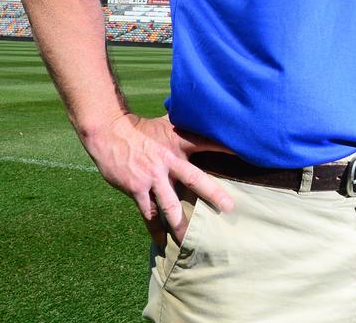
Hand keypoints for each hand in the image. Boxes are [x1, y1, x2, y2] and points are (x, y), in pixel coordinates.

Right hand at [83, 113, 234, 244]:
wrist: (110, 133)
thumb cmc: (141, 128)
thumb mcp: (166, 122)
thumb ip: (184, 124)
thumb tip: (201, 112)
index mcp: (178, 142)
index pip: (207, 143)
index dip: (225, 148)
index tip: (246, 155)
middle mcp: (168, 161)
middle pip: (194, 179)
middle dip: (213, 194)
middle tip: (229, 208)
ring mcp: (152, 177)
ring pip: (170, 205)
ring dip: (181, 224)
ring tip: (192, 240)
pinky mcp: (137, 189)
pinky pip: (149, 214)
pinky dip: (155, 229)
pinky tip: (162, 243)